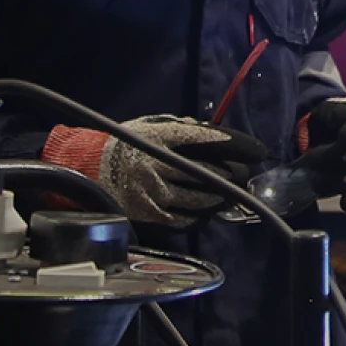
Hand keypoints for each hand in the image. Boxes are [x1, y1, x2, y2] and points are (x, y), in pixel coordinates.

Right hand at [44, 117, 267, 227]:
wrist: (90, 168)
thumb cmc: (126, 144)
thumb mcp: (151, 127)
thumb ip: (181, 131)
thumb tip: (215, 136)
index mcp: (160, 137)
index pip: (206, 139)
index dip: (235, 145)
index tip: (255, 150)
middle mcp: (158, 164)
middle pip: (209, 172)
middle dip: (233, 175)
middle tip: (245, 176)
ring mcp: (154, 190)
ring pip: (200, 199)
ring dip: (221, 198)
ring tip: (231, 195)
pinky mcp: (150, 212)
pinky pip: (184, 218)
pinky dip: (200, 216)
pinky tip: (208, 212)